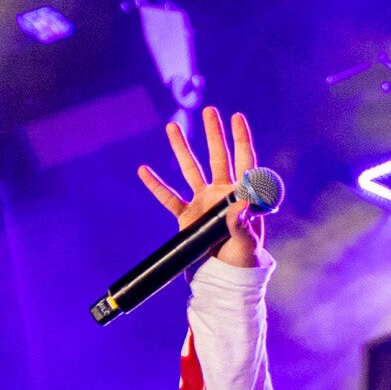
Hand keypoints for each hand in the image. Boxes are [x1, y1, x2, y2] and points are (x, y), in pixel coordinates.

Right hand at [137, 106, 264, 268]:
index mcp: (241, 197)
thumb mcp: (246, 243)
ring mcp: (203, 204)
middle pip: (218, 157)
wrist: (223, 279)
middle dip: (214, 134)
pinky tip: (144, 170)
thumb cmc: (243, 262)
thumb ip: (242, 223)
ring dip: (181, 149)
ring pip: (191, 170)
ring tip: (172, 127)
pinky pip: (169, 198)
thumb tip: (242, 204)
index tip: (237, 117)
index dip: (241, 139)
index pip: (245, 162)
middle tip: (211, 110)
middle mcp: (222, 195)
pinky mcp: (187, 218)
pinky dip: (156, 185)